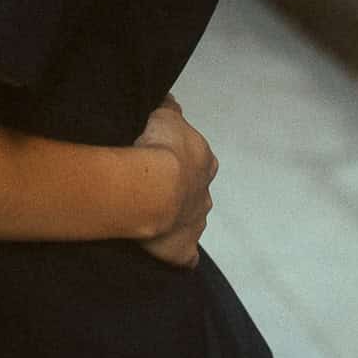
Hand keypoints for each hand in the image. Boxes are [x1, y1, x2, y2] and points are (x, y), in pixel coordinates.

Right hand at [133, 93, 216, 267]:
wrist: (152, 188)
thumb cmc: (159, 149)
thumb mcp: (165, 116)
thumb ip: (170, 110)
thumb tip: (171, 101)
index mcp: (204, 161)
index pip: (200, 159)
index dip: (183, 159)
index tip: (165, 158)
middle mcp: (205, 193)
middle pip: (198, 192)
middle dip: (182, 191)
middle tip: (155, 188)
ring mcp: (196, 222)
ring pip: (193, 221)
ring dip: (178, 219)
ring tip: (152, 217)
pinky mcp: (183, 249)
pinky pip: (186, 256)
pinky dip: (181, 255)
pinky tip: (169, 253)